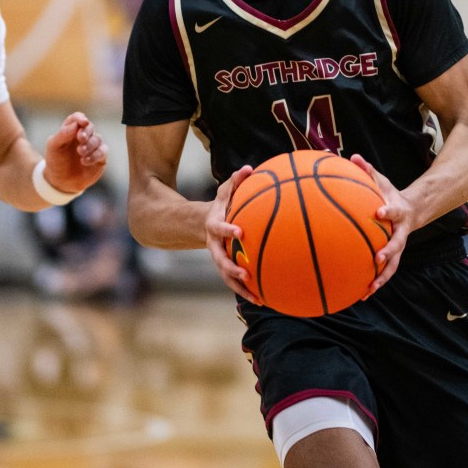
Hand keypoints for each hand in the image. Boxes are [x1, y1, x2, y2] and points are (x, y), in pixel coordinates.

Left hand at [42, 112, 108, 193]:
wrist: (61, 182)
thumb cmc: (56, 161)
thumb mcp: (54, 147)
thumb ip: (63, 134)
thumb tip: (76, 124)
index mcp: (71, 129)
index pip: (77, 118)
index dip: (80, 118)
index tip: (82, 122)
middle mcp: (83, 136)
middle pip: (89, 127)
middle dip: (86, 131)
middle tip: (80, 138)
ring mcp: (93, 146)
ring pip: (98, 139)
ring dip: (89, 145)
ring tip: (80, 153)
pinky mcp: (100, 157)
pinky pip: (103, 151)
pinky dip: (95, 155)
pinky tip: (85, 161)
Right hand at [204, 166, 258, 303]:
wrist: (204, 223)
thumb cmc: (222, 204)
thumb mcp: (225, 190)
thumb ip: (235, 181)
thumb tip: (249, 168)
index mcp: (214, 225)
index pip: (218, 228)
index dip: (227, 230)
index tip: (239, 232)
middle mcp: (214, 244)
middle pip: (219, 259)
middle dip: (231, 268)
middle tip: (245, 274)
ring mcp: (218, 257)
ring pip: (226, 276)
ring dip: (239, 287)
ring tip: (257, 297)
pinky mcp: (225, 267)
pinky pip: (234, 281)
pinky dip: (246, 291)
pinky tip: (263, 300)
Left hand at [350, 154, 411, 296]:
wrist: (411, 211)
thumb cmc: (389, 194)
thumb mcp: (381, 181)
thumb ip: (368, 170)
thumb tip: (353, 156)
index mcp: (397, 213)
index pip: (394, 211)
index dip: (388, 212)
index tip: (379, 212)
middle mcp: (400, 233)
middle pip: (397, 244)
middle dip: (388, 252)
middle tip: (377, 258)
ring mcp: (398, 247)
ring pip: (393, 265)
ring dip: (382, 277)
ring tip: (369, 289)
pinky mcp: (392, 257)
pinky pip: (384, 272)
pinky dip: (375, 283)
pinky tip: (360, 294)